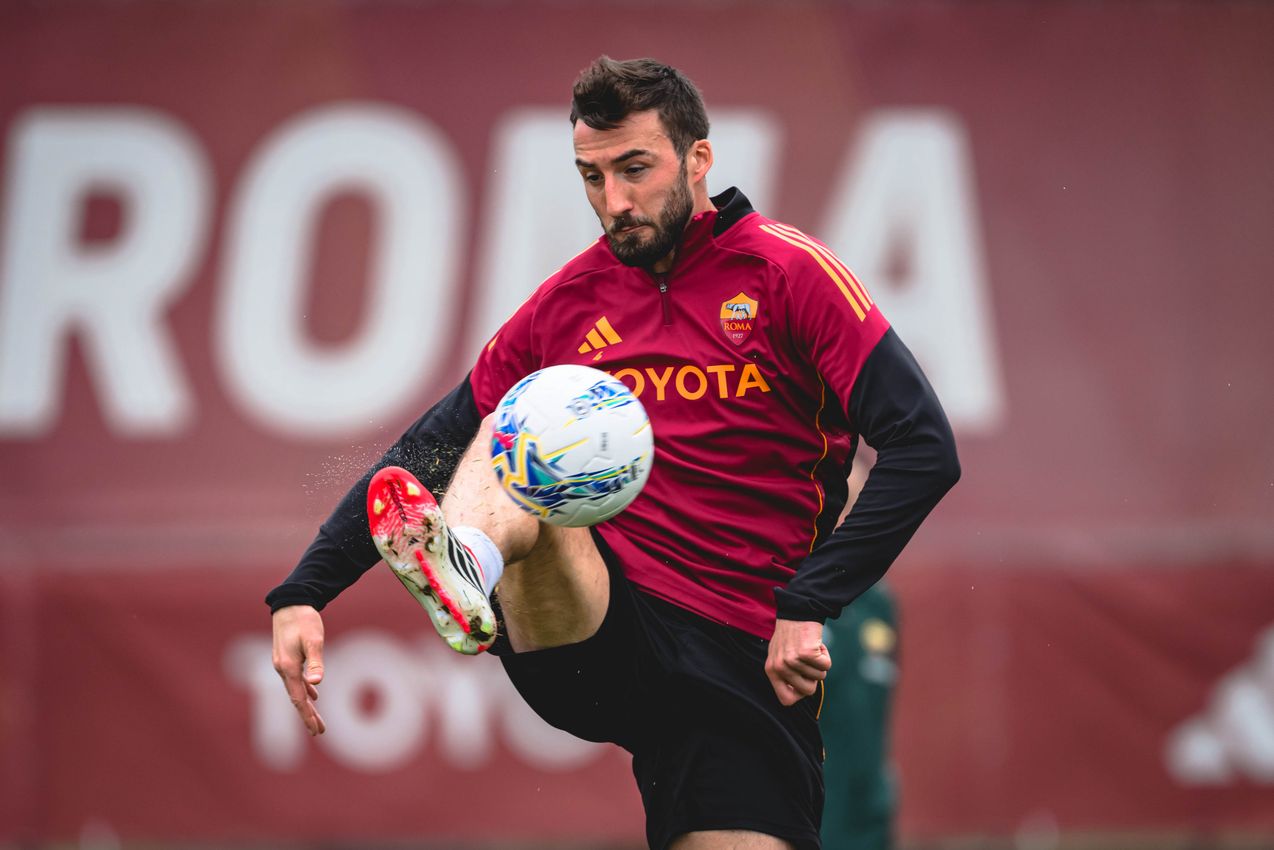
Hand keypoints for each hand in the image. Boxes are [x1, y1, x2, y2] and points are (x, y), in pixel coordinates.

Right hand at [271, 605, 326, 734]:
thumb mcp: (314, 640)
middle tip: (319, 731)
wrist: (290, 604)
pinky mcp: (287, 659)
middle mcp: (283, 669)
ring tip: (317, 719)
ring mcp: (283, 664)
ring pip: (296, 691)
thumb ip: (316, 661)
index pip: (298, 699)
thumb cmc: (304, 620)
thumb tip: (317, 683)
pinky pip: (296, 680)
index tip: (316, 730)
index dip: (307, 715)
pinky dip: (304, 690)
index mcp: (288, 667)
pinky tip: (313, 695)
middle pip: (296, 699)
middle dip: (307, 716)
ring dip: (307, 705)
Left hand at [765, 618, 830, 705]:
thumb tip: (799, 694)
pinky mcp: (807, 653)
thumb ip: (786, 675)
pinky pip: (826, 665)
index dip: (799, 695)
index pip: (786, 700)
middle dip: (814, 678)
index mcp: (771, 670)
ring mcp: (792, 660)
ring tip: (811, 649)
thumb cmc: (792, 635)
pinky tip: (817, 645)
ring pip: (820, 677)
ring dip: (820, 664)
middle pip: (808, 691)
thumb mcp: (781, 655)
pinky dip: (826, 656)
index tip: (804, 683)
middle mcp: (780, 667)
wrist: (798, 612)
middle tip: (810, 662)